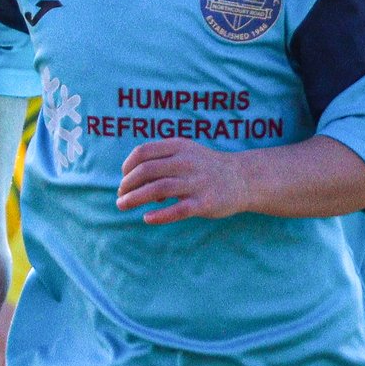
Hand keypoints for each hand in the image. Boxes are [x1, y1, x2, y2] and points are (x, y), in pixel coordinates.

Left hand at [115, 139, 249, 223]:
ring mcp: (196, 182)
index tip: (124, 178)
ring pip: (157, 189)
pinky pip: (177, 210)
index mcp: (179, 146)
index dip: (127, 166)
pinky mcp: (205, 202)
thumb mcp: (186, 154)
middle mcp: (187, 162)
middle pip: (146, 171)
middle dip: (127, 184)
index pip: (143, 153)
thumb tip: (135, 183)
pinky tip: (147, 218)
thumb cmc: (206, 167)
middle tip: (120, 195)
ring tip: (122, 205)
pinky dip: (159, 215)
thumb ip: (161, 162)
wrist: (243, 178)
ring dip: (134, 198)